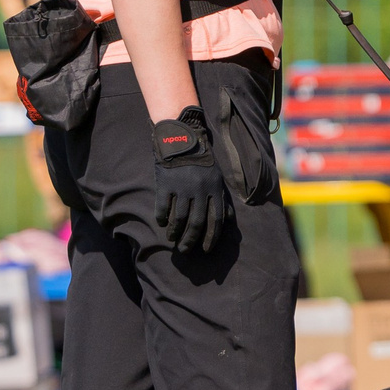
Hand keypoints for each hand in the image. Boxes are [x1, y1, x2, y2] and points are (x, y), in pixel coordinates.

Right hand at [150, 106, 232, 252]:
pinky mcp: (166, 183)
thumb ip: (221, 198)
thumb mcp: (217, 177)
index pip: (216, 220)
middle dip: (192, 240)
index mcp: (215, 189)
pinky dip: (162, 218)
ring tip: (173, 239)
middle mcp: (200, 190)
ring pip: (180, 218)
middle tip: (185, 250)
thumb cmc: (201, 160)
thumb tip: (228, 220)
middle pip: (197, 223)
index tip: (206, 250)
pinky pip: (163, 207)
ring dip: (176, 232)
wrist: (181, 138)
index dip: (212, 238)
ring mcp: (182, 187)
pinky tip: (162, 224)